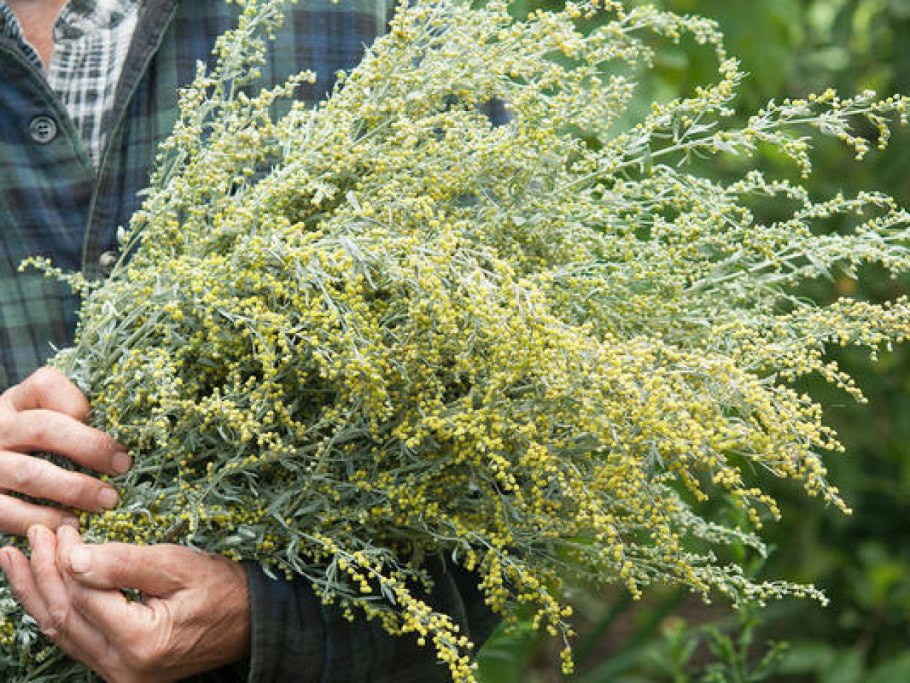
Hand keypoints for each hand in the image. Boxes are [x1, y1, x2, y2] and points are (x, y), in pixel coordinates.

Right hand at [0, 367, 129, 533]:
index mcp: (17, 401)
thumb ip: (76, 417)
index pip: (46, 386)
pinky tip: (72, 523)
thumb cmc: (34, 443)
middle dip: (90, 447)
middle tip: (122, 466)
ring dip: (75, 490)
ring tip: (107, 500)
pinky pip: (10, 512)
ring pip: (31, 474)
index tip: (109, 425)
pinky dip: (44, 519)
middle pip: (45, 429)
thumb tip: (123, 437)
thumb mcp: (48, 417)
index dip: (79, 404)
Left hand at [0, 525, 250, 682]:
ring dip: (36, 593)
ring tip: (15, 560)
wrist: (250, 622)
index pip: (84, 595)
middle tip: (35, 533)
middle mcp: (123, 668)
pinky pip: (75, 641)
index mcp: (140, 642)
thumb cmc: (223, 589)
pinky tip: (39, 590)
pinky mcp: (118, 669)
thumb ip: (125, 562)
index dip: (65, 557)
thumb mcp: (178, 566)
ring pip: (62, 631)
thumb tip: (74, 556)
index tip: (63, 525)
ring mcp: (119, 674)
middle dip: (43, 572)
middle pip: (65, 615)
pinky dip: (54, 612)